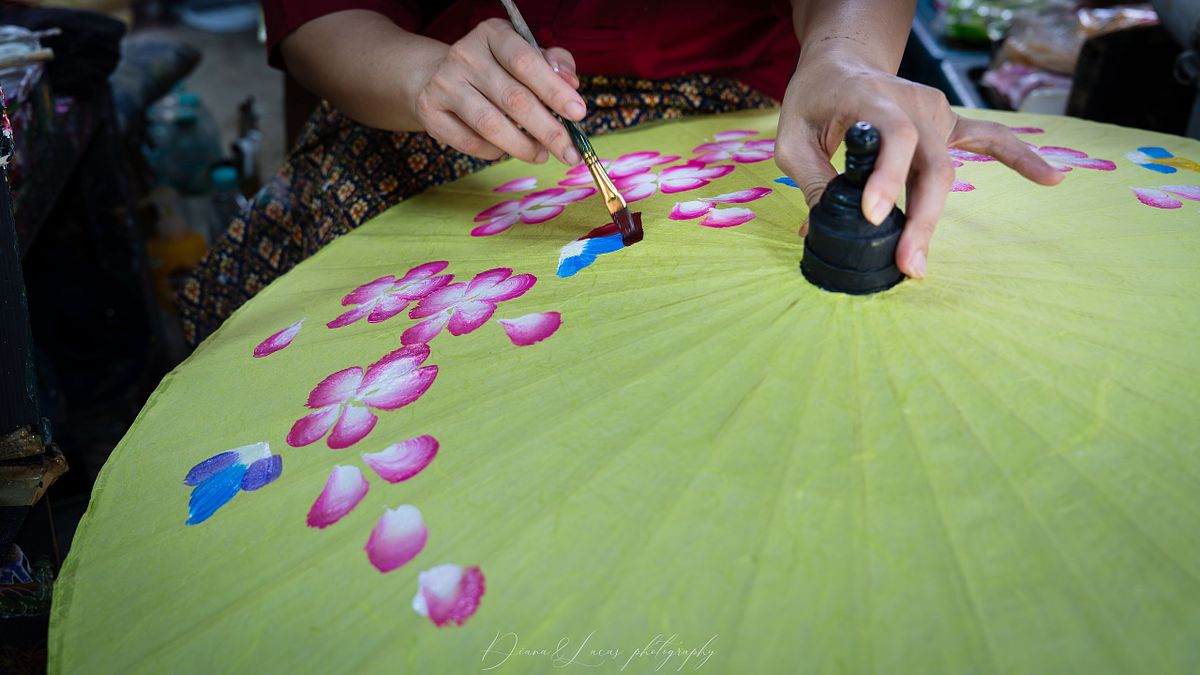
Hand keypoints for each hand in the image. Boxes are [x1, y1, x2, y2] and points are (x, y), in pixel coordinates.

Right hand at [411, 18, 584, 164]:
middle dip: (548, 130)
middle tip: (570, 152)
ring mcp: (444, 83)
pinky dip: (494, 152)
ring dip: (523, 146)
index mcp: (493, 34)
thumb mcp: (525, 55)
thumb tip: (572, 84)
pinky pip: (470, 142)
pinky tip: (508, 150)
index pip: (526, 62)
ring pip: (490, 124)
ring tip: (542, 155)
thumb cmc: (496, 69)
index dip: (554, 90)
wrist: (437, 77)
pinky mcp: (430, 112)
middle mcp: (465, 55)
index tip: (579, 114)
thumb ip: (554, 64)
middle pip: (513, 98)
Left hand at [775, 53, 1063, 278]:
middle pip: (931, 165)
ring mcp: (935, 113)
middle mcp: (911, 104)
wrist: (840, 66)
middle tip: (907, 265)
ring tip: (920, 264)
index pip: (894, 137)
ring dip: (934, 220)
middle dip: (920, 219)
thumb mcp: (792, 138)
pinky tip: (1052, 178)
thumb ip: (813, 179)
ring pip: (946, 171)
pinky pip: (989, 140)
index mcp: (870, 99)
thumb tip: (823, 230)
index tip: (872, 217)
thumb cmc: (813, 101)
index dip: (887, 178)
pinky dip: (1021, 158)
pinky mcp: (947, 124)